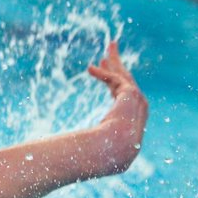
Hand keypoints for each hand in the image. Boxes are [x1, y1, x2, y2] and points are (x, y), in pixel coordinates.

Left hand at [86, 40, 147, 173]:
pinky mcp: (131, 95)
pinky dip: (103, 74)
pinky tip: (90, 68)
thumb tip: (60, 148)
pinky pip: (116, 80)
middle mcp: (136, 107)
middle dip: (117, 64)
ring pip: (123, 75)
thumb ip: (81, 142)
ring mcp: (137, 100)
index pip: (120, 93)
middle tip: (110, 49)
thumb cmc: (102, 151)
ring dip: (115, 60)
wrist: (116, 150)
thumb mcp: (91, 144)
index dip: (111, 79)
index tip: (100, 68)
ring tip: (110, 46)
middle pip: (125, 80)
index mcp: (128, 116)